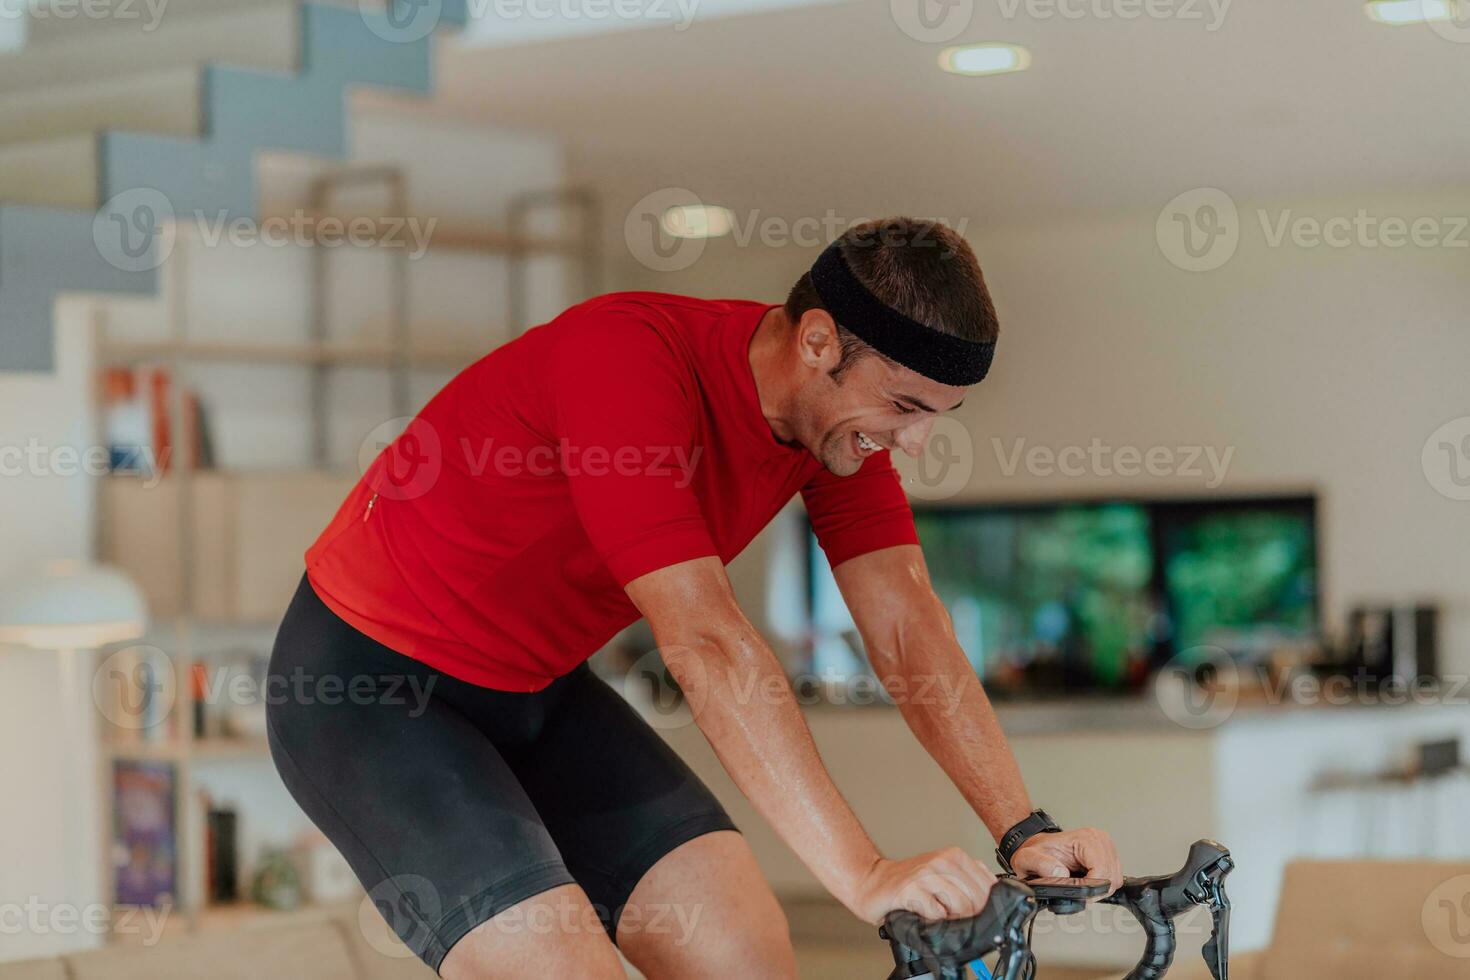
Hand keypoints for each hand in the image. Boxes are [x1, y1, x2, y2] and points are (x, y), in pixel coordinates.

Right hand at [846, 847, 997, 924]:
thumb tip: (993, 898)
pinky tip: (923, 913)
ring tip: (936, 914)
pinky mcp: (911, 889)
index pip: (989, 887)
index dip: (986, 907)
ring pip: (961, 907)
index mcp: (954, 856)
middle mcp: (942, 861)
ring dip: (951, 919)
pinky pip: (937, 914)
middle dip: (969, 916)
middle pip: (977, 900)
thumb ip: (968, 880)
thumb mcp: (944, 875)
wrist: (872, 882)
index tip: (974, 914)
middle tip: (951, 917)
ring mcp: (926, 874)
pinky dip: (934, 921)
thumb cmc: (909, 883)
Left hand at [1009, 827, 1122, 894]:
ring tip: (1079, 885)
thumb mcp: (1028, 858)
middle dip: (1095, 890)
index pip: (1102, 870)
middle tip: (1077, 892)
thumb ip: (1041, 865)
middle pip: (1111, 877)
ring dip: (1098, 889)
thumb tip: (1060, 873)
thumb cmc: (1037, 852)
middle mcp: (1099, 840)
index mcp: (1085, 838)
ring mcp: (1106, 848)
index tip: (1078, 894)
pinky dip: (1101, 886)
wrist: (1039, 848)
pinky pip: (1114, 879)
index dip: (1091, 888)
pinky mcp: (1108, 857)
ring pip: (1115, 880)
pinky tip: (1086, 882)